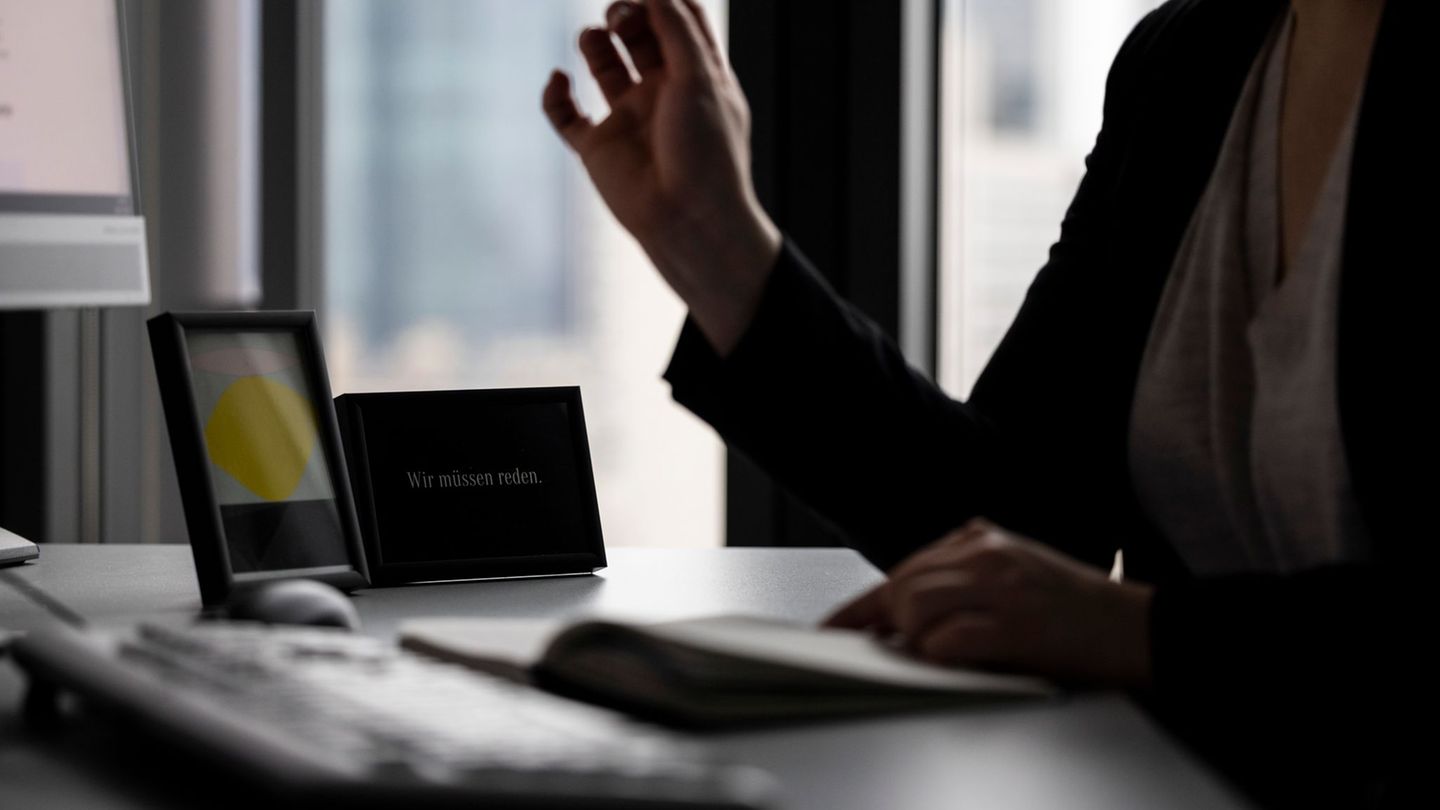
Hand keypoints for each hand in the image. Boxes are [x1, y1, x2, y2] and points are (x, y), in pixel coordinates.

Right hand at [543, 0, 780, 354]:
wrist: (687, 220)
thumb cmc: (706, 152)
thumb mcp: (699, 79)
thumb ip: (675, 29)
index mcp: (695, 76)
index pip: (678, 21)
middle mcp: (661, 93)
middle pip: (639, 34)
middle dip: (626, 13)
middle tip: (620, 15)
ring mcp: (628, 119)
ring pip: (602, 65)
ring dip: (594, 42)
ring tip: (594, 38)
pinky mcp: (597, 149)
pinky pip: (565, 115)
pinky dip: (555, 94)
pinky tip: (559, 79)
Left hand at [825, 519, 1154, 688]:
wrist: (1143, 629)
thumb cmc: (1078, 613)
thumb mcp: (1012, 579)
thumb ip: (959, 587)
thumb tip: (897, 621)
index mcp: (981, 538)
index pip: (902, 570)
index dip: (860, 607)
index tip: (831, 630)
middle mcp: (986, 552)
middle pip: (901, 584)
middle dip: (889, 626)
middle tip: (890, 653)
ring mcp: (1001, 584)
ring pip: (914, 606)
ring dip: (918, 640)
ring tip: (949, 653)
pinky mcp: (1015, 621)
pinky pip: (948, 639)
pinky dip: (941, 655)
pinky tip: (956, 660)